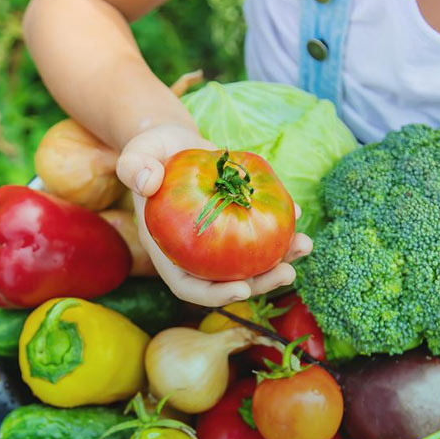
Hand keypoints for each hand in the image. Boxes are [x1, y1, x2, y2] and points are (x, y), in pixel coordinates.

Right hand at [117, 124, 311, 306]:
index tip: (244, 289)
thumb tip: (146, 181)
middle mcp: (196, 254)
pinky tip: (298, 212)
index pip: (188, 286)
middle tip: (288, 273)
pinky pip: (261, 232)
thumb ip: (134, 167)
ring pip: (251, 261)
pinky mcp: (237, 222)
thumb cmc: (151, 152)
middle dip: (261, 283)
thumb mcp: (136, 154)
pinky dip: (282, 227)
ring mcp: (219, 241)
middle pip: (229, 281)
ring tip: (305, 246)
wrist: (174, 143)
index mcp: (168, 250)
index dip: (215, 295)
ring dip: (281, 259)